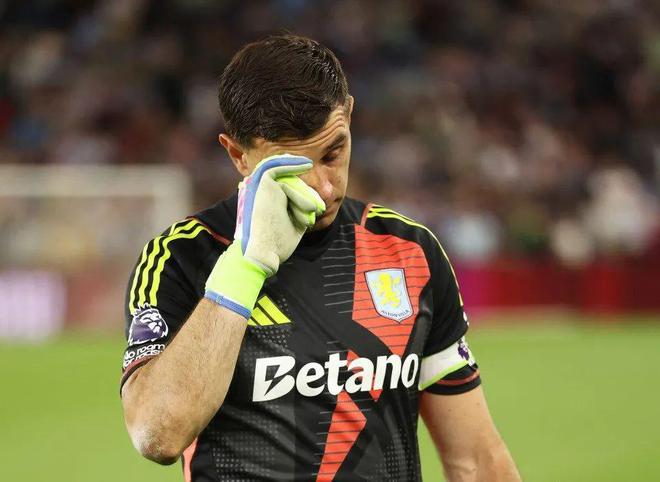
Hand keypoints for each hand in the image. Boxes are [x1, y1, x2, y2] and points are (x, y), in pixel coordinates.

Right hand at [205, 154, 324, 317]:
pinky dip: (291, 163)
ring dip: (303, 194)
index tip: (318, 208)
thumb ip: (302, 211)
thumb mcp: (295, 225)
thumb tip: (317, 202)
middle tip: (318, 209)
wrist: (262, 254)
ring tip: (313, 209)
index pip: (289, 190)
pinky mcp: (261, 183)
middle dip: (307, 195)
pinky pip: (276, 166)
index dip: (305, 196)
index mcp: (265, 201)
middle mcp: (260, 191)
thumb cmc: (277, 245)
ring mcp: (259, 186)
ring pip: (289, 180)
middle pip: (291, 183)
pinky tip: (306, 165)